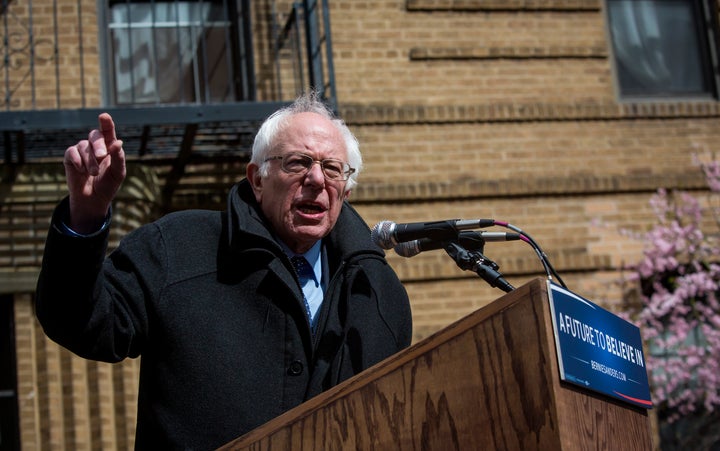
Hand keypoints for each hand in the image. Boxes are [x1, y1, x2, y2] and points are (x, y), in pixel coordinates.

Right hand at [63, 113, 125, 232]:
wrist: (93, 199)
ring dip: (90, 160)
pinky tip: (81, 170)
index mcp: (109, 147)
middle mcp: (95, 146)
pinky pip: (72, 152)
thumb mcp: (118, 172)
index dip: (106, 123)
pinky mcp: (70, 157)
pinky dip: (77, 160)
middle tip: (101, 155)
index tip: (104, 116)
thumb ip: (118, 157)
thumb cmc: (108, 185)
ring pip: (83, 146)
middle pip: (95, 135)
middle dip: (98, 144)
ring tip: (93, 173)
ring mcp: (82, 151)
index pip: (108, 132)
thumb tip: (118, 142)